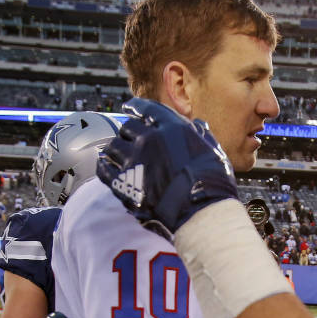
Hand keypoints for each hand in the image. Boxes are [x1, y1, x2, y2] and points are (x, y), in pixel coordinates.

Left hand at [96, 97, 238, 239]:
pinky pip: (104, 169)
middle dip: (128, 132)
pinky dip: (104, 166)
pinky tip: (106, 166)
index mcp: (171, 128)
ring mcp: (133, 161)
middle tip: (129, 138)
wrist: (199, 211)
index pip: (147, 109)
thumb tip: (198, 125)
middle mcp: (148, 139)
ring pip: (113, 146)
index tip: (129, 107)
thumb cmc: (211, 182)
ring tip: (118, 154)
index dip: (136, 106)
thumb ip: (202, 135)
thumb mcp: (213, 151)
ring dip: (116, 149)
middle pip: (127, 127)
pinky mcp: (123, 183)